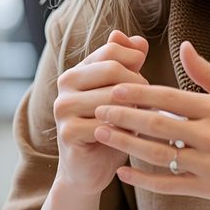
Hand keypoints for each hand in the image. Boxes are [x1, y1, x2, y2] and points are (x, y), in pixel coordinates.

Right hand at [53, 29, 148, 195]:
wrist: (91, 169)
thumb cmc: (112, 129)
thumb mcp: (124, 95)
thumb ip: (131, 66)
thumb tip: (138, 40)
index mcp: (78, 69)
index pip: (112, 50)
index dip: (136, 64)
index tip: (144, 83)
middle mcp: (65, 83)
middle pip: (113, 69)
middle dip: (138, 86)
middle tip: (147, 105)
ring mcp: (63, 107)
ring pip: (112, 96)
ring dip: (134, 110)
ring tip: (141, 122)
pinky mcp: (67, 131)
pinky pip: (105, 124)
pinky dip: (124, 131)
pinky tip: (130, 138)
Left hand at [92, 40, 209, 209]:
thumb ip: (208, 74)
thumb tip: (183, 46)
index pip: (170, 98)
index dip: (139, 93)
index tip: (114, 88)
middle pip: (158, 125)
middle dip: (124, 117)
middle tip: (98, 110)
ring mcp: (207, 165)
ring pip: (157, 155)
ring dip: (126, 145)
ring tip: (101, 135)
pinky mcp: (206, 189)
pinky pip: (168, 185)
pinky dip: (142, 180)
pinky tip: (121, 172)